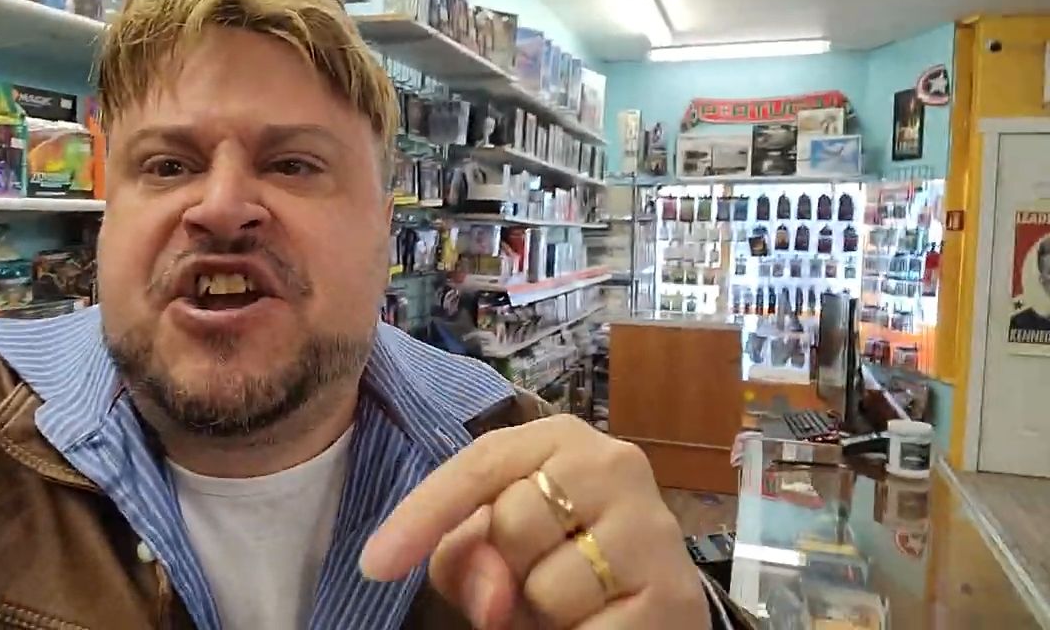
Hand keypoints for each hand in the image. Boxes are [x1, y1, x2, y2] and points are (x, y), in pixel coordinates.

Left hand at [360, 415, 709, 628]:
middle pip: (510, 522)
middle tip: (532, 581)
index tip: (374, 565)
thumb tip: (493, 596)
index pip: (480, 464)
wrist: (647, 603)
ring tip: (567, 606)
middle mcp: (617, 464)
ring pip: (546, 584)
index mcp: (564, 438)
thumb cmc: (558, 562)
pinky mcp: (675, 595)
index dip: (422, 515)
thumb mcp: (493, 549)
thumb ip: (465, 553)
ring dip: (538, 615)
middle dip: (504, 569)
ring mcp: (652, 528)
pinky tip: (593, 626)